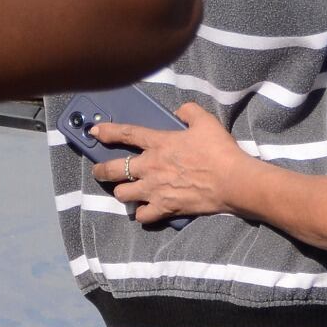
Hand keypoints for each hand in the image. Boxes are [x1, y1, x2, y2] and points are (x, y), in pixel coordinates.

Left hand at [90, 103, 249, 224]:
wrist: (232, 181)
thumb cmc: (219, 150)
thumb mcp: (206, 121)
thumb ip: (189, 111)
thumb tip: (180, 111)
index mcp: (159, 143)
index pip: (127, 134)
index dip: (108, 132)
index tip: (94, 132)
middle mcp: (151, 167)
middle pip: (115, 169)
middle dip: (101, 170)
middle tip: (99, 171)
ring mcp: (155, 190)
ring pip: (123, 194)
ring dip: (122, 191)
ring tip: (125, 190)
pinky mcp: (164, 208)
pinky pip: (142, 216)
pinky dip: (141, 213)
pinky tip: (145, 209)